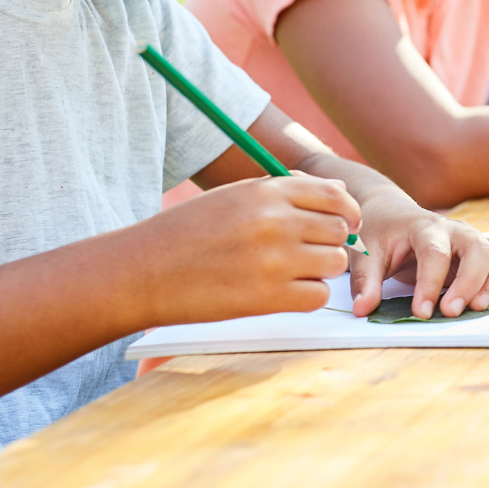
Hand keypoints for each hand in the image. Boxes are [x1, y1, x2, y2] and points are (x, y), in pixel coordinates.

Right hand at [132, 175, 361, 326]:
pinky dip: (307, 296)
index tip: (345, 224)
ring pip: (334, 264)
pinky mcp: (268, 298)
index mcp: (267, 192)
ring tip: (290, 272)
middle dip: (330, 243)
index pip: (335, 196)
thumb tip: (338, 189)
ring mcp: (274, 260)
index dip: (347, 212)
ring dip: (319, 270)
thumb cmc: (187, 232)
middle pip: (339, 231)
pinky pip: (318, 296)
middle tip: (308, 252)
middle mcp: (275, 221)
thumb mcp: (234, 197)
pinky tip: (283, 292)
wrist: (141, 272)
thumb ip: (287, 191)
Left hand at [349, 193, 488, 320]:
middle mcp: (456, 230)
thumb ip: (365, 280)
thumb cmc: (380, 233)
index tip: (422, 312)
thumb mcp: (366, 253)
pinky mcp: (485, 251)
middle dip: (471, 282)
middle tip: (453, 312)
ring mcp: (474, 238)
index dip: (430, 284)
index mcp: (425, 227)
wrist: (393, 214)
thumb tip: (362, 309)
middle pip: (479, 248)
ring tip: (482, 306)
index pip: (435, 253)